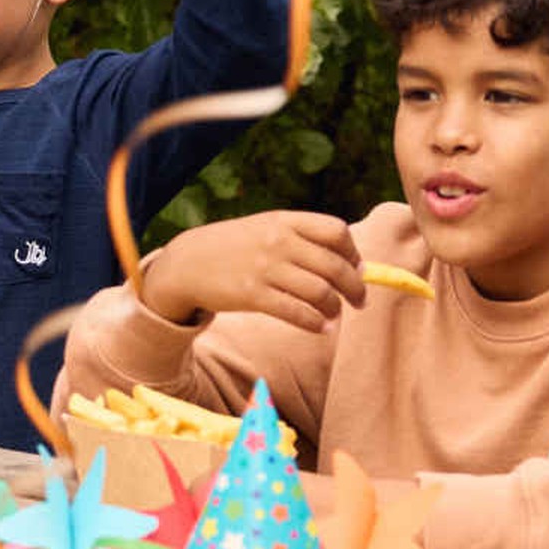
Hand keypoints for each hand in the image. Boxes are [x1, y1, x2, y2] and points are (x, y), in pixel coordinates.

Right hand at [134, 211, 368, 333]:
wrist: (188, 262)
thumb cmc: (236, 247)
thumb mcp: (266, 228)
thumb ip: (304, 240)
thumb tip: (354, 264)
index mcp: (284, 221)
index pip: (336, 232)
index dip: (353, 253)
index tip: (357, 268)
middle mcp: (277, 242)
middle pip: (334, 266)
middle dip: (355, 288)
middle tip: (359, 301)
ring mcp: (264, 269)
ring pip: (320, 293)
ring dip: (335, 308)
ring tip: (333, 315)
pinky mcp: (253, 295)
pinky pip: (298, 313)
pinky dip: (316, 324)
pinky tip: (320, 327)